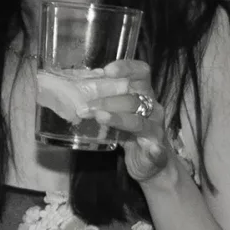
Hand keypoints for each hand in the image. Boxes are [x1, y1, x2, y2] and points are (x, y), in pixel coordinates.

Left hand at [40, 59, 176, 182]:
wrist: (149, 160)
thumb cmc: (128, 131)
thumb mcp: (115, 113)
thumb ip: (101, 101)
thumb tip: (71, 90)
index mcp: (143, 94)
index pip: (141, 73)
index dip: (127, 68)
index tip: (106, 71)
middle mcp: (152, 108)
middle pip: (133, 99)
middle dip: (108, 101)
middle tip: (85, 107)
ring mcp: (155, 129)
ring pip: (138, 122)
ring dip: (119, 119)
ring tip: (100, 118)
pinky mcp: (157, 151)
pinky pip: (158, 150)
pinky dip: (155, 150)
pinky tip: (151, 149)